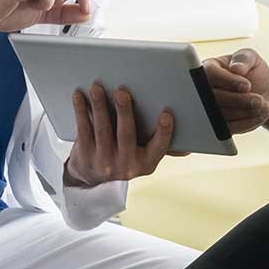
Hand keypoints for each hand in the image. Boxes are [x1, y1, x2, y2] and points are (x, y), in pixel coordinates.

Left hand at [63, 84, 180, 188]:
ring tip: (98, 88)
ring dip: (100, 106)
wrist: (91, 180)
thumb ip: (161, 147)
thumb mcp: (144, 158)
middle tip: (121, 91)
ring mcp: (104, 162)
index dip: (164, 131)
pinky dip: (81, 110)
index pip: (159, 147)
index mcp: (146, 163)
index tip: (166, 114)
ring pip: (102, 129)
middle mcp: (126, 165)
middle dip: (124, 111)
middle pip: (126, 134)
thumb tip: (188, 148)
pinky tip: (80, 96)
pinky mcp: (85, 156)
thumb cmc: (124, 159)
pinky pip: (83, 129)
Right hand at [202, 48, 268, 132]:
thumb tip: (236, 68)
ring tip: (262, 106)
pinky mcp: (218, 125)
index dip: (228, 81)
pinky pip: (227, 129)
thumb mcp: (251, 58)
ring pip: (221, 115)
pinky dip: (246, 123)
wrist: (260, 91)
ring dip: (245, 112)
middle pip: (214, 97)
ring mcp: (209, 108)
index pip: (210, 74)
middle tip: (259, 100)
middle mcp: (203, 89)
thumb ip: (244, 58)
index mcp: (208, 68)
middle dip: (239, 100)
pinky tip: (259, 115)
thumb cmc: (251, 71)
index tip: (247, 85)